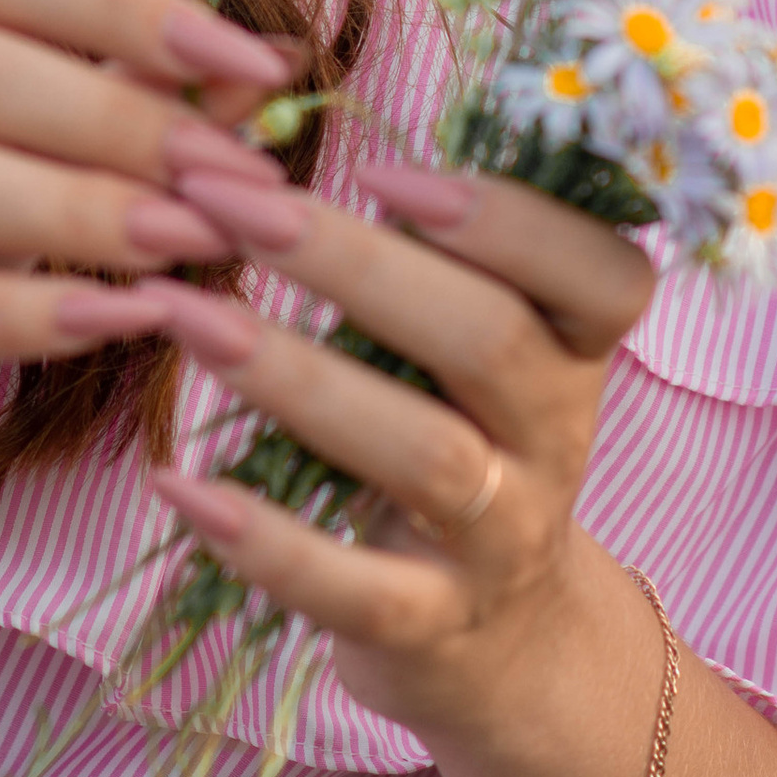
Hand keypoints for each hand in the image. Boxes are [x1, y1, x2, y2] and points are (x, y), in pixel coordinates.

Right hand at [0, 0, 296, 472]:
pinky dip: (26, 312)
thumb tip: (271, 62)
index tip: (252, 60)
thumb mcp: (25, 133)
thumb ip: (130, 84)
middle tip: (234, 174)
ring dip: (82, 208)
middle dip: (121, 119)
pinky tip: (118, 316)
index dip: (126, 5)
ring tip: (191, 240)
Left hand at [130, 147, 655, 741]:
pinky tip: (173, 485)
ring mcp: (499, 539)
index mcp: (575, 347)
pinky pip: (353, 586)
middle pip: (488, 339)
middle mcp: (555, 437)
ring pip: (423, 453)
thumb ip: (417, 252)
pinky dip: (262, 537)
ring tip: (186, 319)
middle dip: (355, 263)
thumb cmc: (454, 437)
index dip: (509, 217)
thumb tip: (264, 131)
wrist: (502, 645)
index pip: (603, 273)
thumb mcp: (469, 346)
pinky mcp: (429, 627)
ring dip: (298, 376)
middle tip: (231, 206)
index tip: (385, 171)